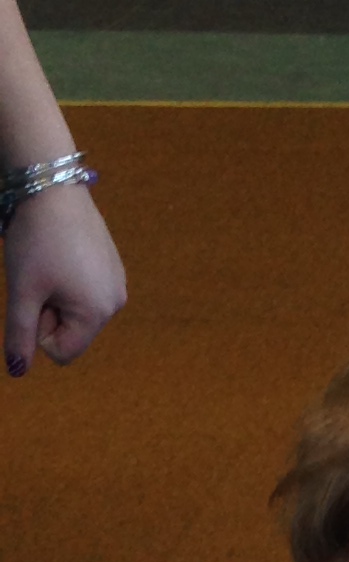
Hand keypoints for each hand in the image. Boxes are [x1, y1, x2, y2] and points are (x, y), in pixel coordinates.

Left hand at [5, 187, 125, 374]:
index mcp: (97, 313)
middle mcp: (116, 302)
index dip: (38, 329)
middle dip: (49, 312)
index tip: (35, 294)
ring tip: (50, 264)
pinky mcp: (113, 266)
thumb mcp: (21, 291)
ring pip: (77, 311)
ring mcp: (118, 282)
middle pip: (72, 332)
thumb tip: (18, 371)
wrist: (53, 189)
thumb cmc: (36, 241)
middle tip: (40, 277)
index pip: (62, 351)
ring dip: (57, 296)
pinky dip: (68, 281)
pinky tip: (61, 254)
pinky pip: (86, 291)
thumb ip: (20, 334)